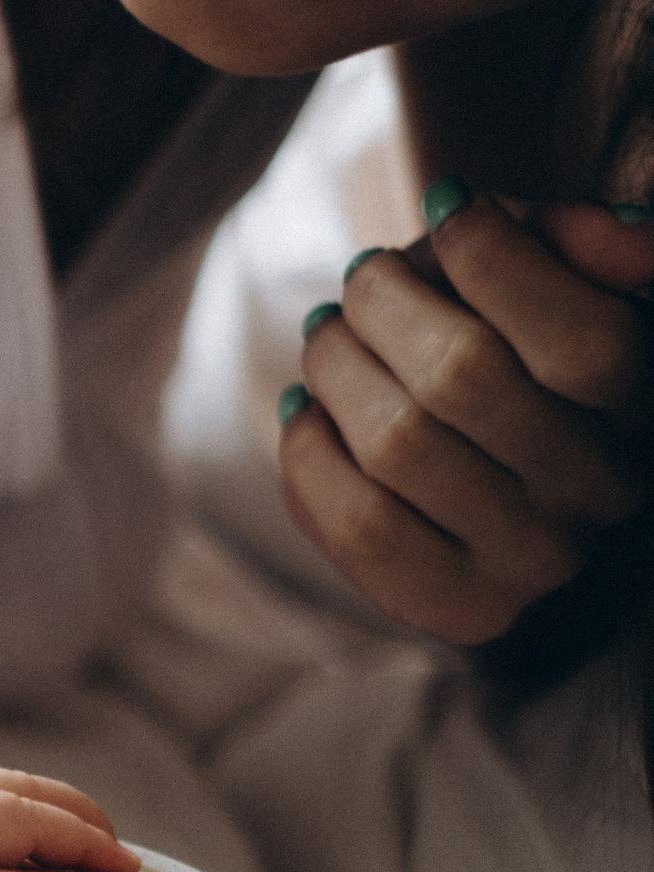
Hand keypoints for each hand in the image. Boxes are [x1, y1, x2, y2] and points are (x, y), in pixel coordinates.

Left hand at [281, 186, 653, 643]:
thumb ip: (590, 247)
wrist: (513, 508)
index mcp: (645, 406)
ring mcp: (527, 561)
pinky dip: (309, 451)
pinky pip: (353, 521)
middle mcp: (599, 492)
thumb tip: (595, 228)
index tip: (447, 206)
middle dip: (387, 302)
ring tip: (329, 335)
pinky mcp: (452, 606)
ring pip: (395, 444)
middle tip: (361, 275)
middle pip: (462, 378)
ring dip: (335, 367)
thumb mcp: (578, 289)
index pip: (580, 338)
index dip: (495, 255)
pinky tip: (311, 411)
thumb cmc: (535, 364)